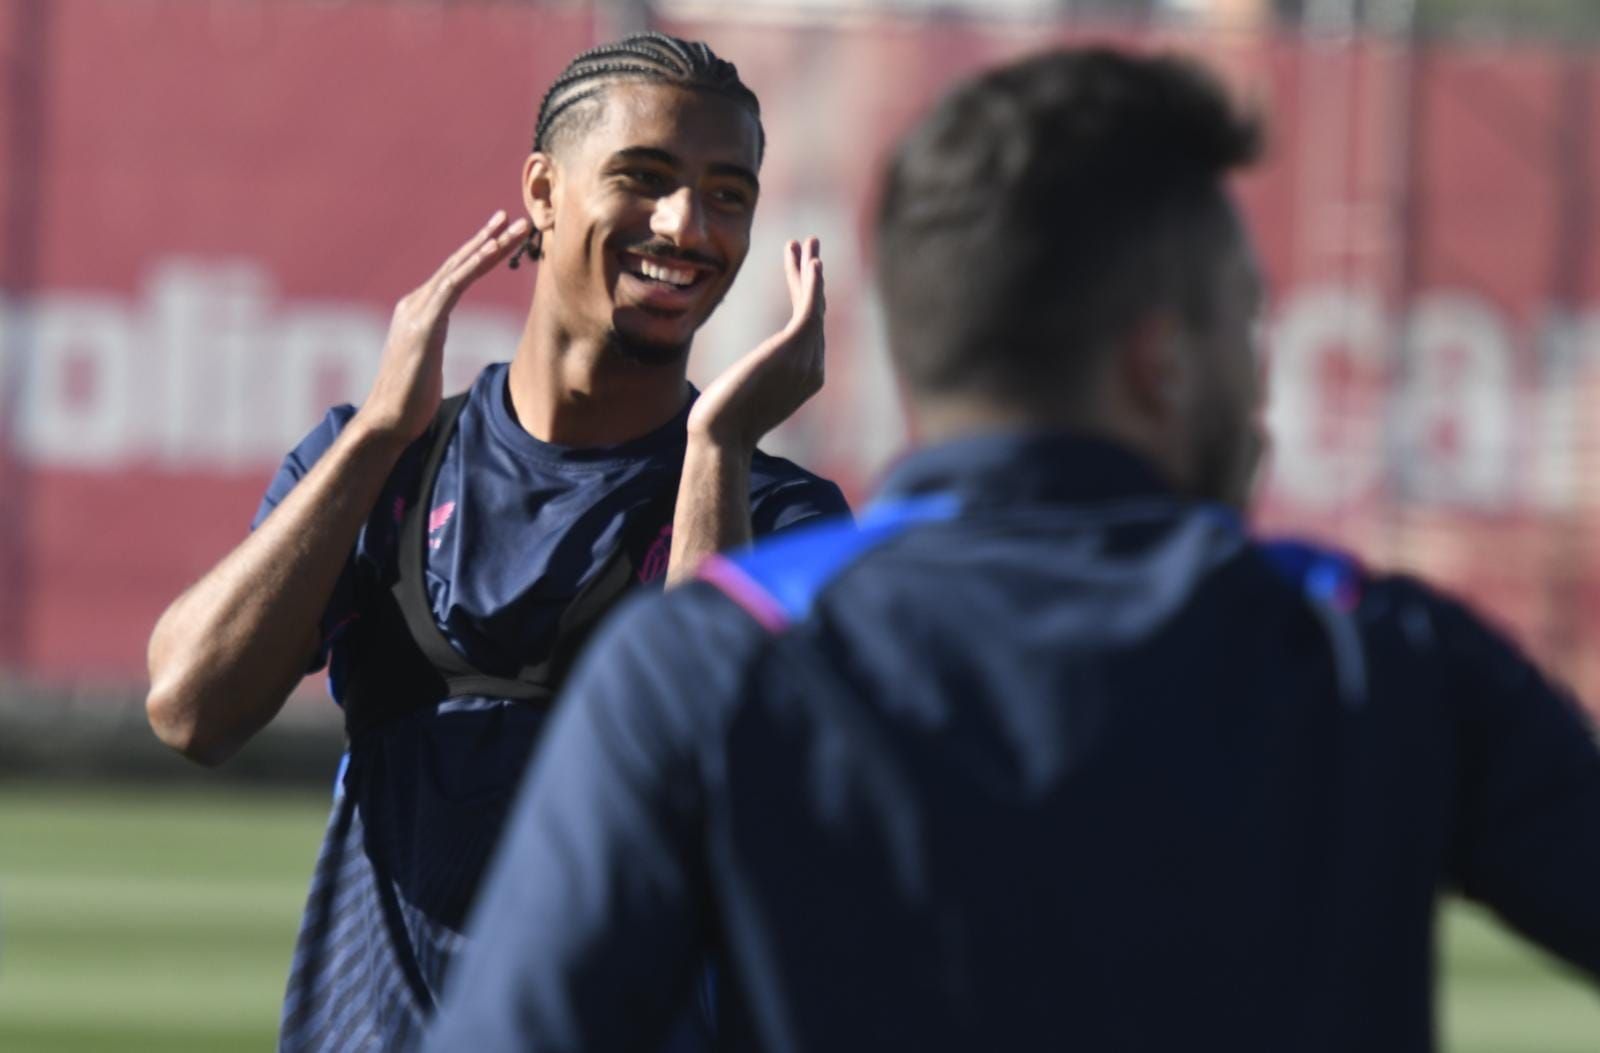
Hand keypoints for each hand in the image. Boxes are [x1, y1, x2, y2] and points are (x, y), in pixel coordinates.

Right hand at [354, 210, 529, 444]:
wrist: (387, 420)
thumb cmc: (410, 401)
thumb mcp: (427, 366)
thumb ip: (432, 348)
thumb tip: (436, 352)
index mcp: (418, 312)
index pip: (452, 276)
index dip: (477, 254)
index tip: (500, 237)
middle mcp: (415, 304)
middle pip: (457, 264)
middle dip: (486, 239)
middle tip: (512, 218)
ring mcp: (417, 312)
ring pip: (458, 269)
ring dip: (488, 247)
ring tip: (513, 229)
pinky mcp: (424, 326)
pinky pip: (452, 288)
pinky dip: (472, 266)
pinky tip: (491, 251)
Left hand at [687, 237, 825, 452]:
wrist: (722, 435)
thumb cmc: (722, 424)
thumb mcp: (745, 398)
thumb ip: (756, 382)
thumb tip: (743, 379)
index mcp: (805, 381)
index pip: (807, 332)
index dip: (803, 298)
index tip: (796, 272)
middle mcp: (813, 370)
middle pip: (815, 315)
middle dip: (812, 280)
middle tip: (809, 249)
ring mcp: (807, 360)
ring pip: (813, 306)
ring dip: (810, 272)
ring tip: (807, 242)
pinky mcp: (793, 347)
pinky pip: (809, 308)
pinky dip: (812, 283)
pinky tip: (812, 262)